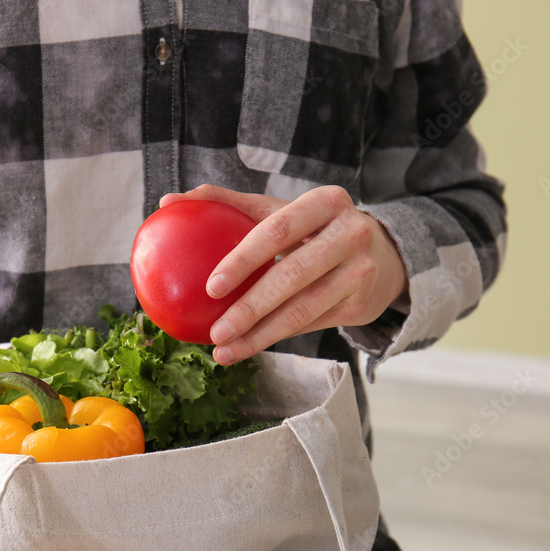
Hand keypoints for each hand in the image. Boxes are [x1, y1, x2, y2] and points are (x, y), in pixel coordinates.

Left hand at [159, 184, 406, 365]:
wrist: (382, 254)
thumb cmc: (312, 228)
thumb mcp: (281, 209)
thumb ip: (227, 203)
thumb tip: (167, 200)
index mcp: (326, 202)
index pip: (277, 230)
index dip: (243, 258)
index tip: (211, 286)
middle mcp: (350, 234)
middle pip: (292, 276)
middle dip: (250, 308)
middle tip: (216, 330)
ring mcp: (360, 272)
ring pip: (303, 310)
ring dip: (260, 335)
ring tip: (224, 350)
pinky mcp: (360, 304)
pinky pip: (311, 325)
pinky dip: (275, 338)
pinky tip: (246, 348)